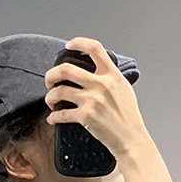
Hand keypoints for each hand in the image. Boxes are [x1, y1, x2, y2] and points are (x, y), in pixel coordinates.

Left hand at [43, 35, 148, 161]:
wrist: (131, 139)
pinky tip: (52, 119)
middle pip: (66, 69)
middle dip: (51, 74)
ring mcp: (92, 100)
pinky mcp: (86, 116)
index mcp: (112, 75)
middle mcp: (101, 84)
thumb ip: (110, 78)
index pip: (94, 48)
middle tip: (50, 81)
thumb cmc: (128, 118)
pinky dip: (53, 117)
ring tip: (51, 101)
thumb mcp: (124, 89)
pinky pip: (61, 114)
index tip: (68, 46)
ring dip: (50, 97)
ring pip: (59, 91)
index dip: (78, 42)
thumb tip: (97, 72)